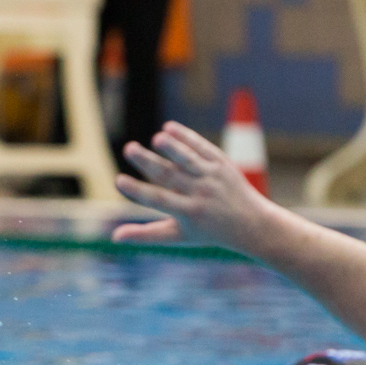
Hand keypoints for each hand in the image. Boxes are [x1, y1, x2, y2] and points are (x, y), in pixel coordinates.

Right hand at [111, 121, 282, 254]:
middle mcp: (201, 193)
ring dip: (173, 147)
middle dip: (147, 162)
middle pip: (170, 175)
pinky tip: (168, 127)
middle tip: (128, 148)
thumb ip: (146, 235)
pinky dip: (187, 137)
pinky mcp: (222, 163)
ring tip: (156, 138)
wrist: (251, 223)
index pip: (158, 200)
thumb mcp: (178, 236)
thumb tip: (114, 237)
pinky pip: (202, 148)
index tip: (118, 181)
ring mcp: (213, 176)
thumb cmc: (208, 232)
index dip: (137, 191)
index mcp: (188, 212)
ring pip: (189, 159)